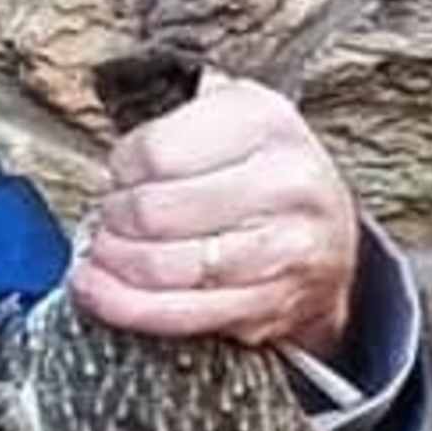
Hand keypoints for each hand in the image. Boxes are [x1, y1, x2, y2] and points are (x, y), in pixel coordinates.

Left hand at [70, 66, 358, 360]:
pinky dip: (131, 307)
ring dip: (115, 265)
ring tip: (101, 255)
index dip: (120, 169)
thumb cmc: (260, 168)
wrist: (331, 232)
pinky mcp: (275, 304)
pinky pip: (185, 314)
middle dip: (112, 220)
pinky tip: (101, 294)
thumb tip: (109, 174)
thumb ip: (170, 126)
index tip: (118, 176)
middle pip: (155, 212)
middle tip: (107, 219)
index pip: (156, 152)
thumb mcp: (227, 116)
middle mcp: (285, 184)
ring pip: (167, 268)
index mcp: (264, 123)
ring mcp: (285, 249)